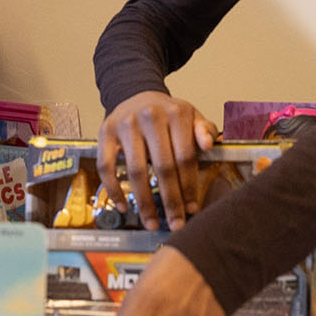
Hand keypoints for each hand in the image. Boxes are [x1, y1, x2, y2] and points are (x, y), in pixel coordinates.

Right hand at [96, 91, 217, 230]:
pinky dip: (113, 189)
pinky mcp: (106, 133)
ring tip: (151, 221)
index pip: (185, 156)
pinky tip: (123, 205)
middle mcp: (150, 117)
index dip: (189, 185)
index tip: (192, 207)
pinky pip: (106, 166)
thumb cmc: (166, 113)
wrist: (136, 94)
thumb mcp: (192, 116)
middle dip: (170, 200)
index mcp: (176, 113)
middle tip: (175, 222)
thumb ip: (205, 130)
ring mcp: (126, 125)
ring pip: (136, 171)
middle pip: (162, 167)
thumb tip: (209, 144)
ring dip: (144, 201)